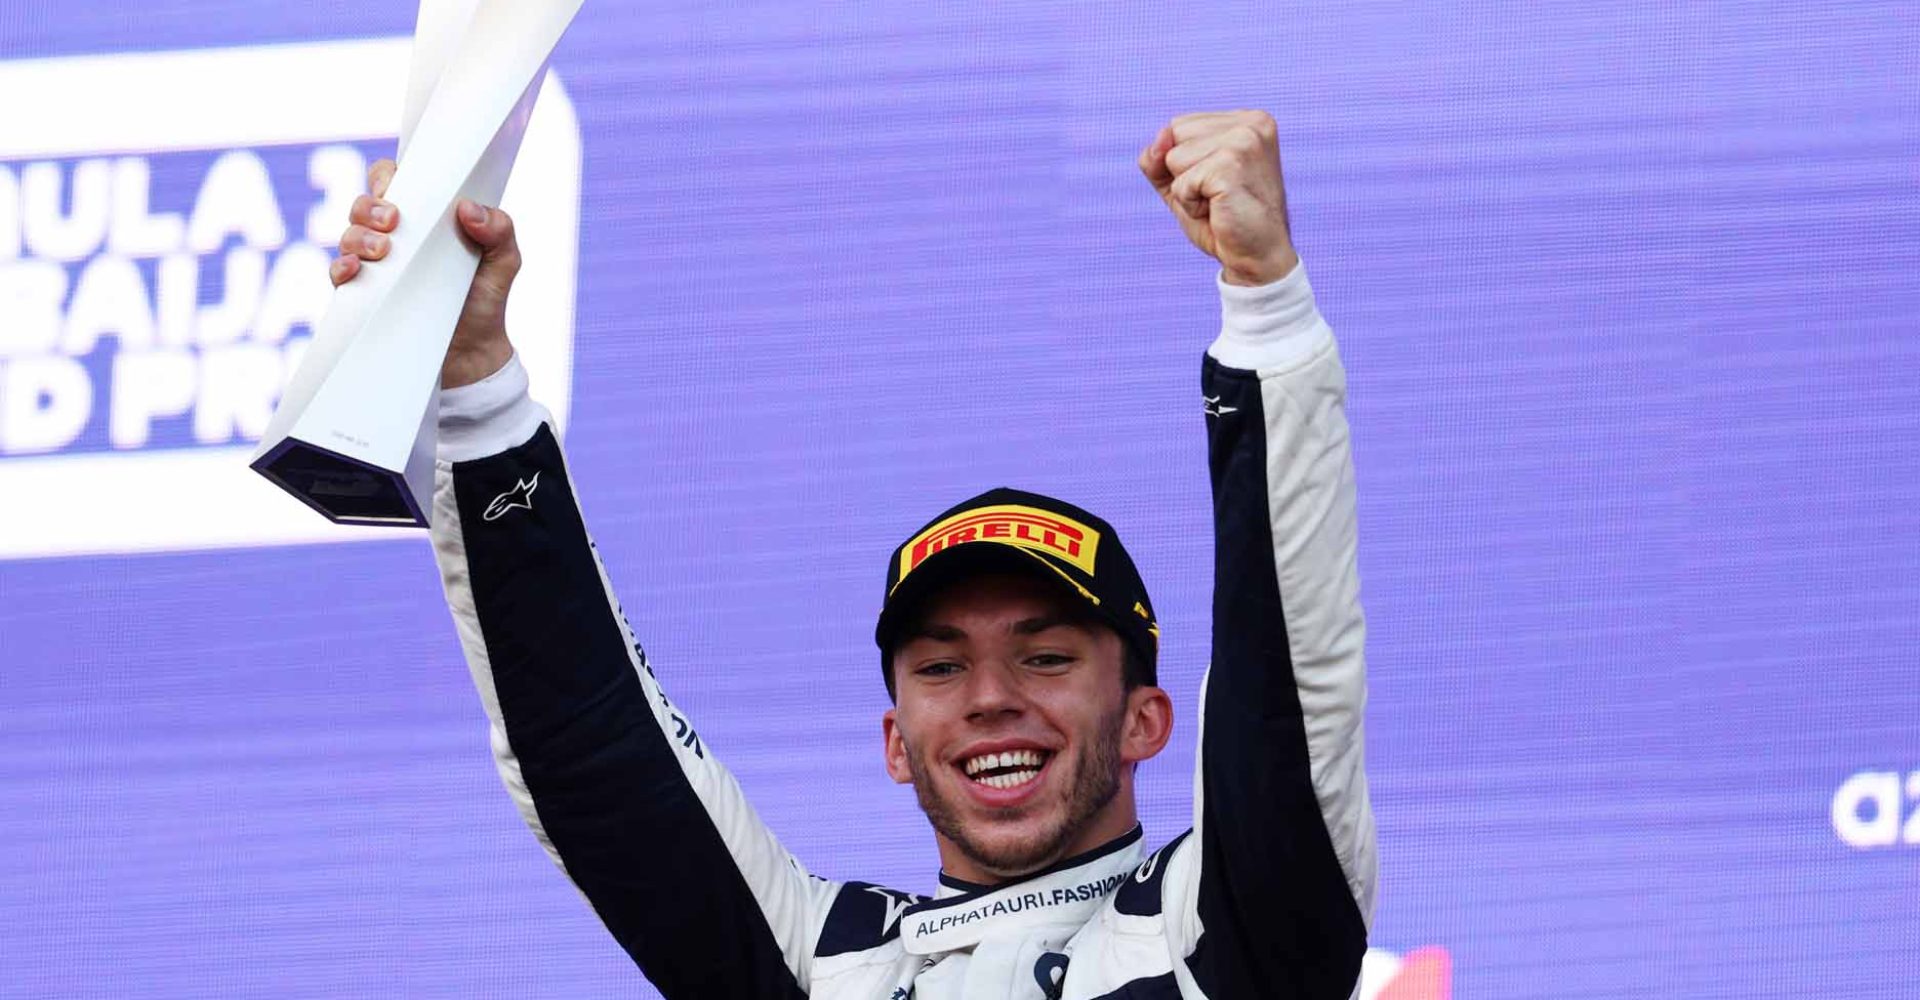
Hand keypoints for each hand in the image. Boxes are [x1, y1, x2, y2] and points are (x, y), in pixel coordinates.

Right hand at [329, 158, 519, 387]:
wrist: (472, 353)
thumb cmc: (485, 298)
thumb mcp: (504, 261)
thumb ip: (499, 229)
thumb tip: (467, 208)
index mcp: (423, 217)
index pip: (392, 180)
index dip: (387, 176)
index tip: (396, 187)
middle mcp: (393, 236)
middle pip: (363, 204)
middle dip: (371, 207)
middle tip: (393, 221)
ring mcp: (374, 264)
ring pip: (348, 235)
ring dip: (359, 236)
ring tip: (383, 251)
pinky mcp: (362, 295)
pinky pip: (338, 274)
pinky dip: (341, 267)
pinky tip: (354, 270)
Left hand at [1138, 110, 1299, 286]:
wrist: (1257, 258)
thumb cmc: (1223, 220)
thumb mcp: (1183, 181)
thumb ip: (1160, 157)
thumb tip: (1157, 142)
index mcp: (1247, 120)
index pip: (1179, 126)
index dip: (1183, 162)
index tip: (1217, 183)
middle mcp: (1251, 123)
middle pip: (1174, 135)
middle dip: (1182, 173)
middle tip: (1217, 195)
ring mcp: (1244, 140)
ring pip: (1173, 158)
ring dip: (1186, 191)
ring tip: (1218, 203)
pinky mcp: (1232, 164)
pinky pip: (1181, 183)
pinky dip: (1190, 205)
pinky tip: (1218, 211)